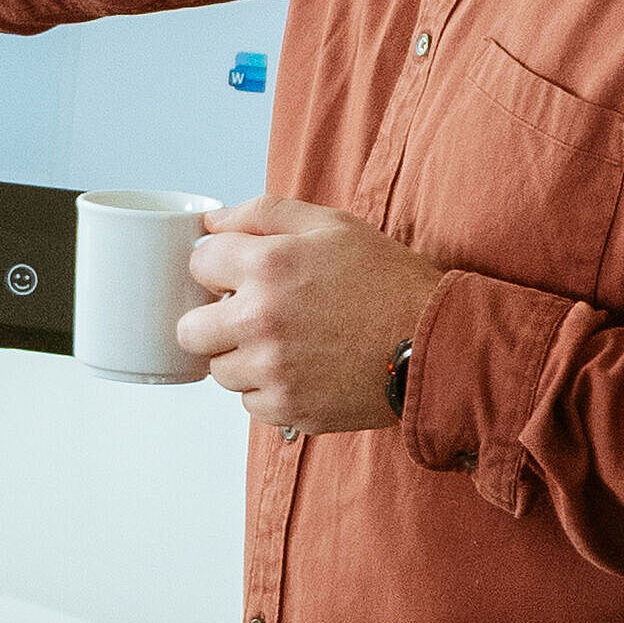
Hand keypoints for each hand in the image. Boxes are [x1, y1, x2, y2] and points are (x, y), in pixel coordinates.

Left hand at [176, 197, 439, 436]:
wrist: (434, 341)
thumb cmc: (386, 280)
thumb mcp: (331, 225)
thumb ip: (264, 214)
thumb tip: (211, 223)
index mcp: (266, 266)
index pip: (198, 265)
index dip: (219, 267)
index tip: (240, 275)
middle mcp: (260, 321)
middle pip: (189, 330)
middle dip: (213, 320)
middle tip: (250, 316)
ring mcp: (272, 371)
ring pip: (219, 371)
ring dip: (242, 358)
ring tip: (287, 344)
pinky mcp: (288, 409)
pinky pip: (251, 403)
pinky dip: (269, 390)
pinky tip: (304, 369)